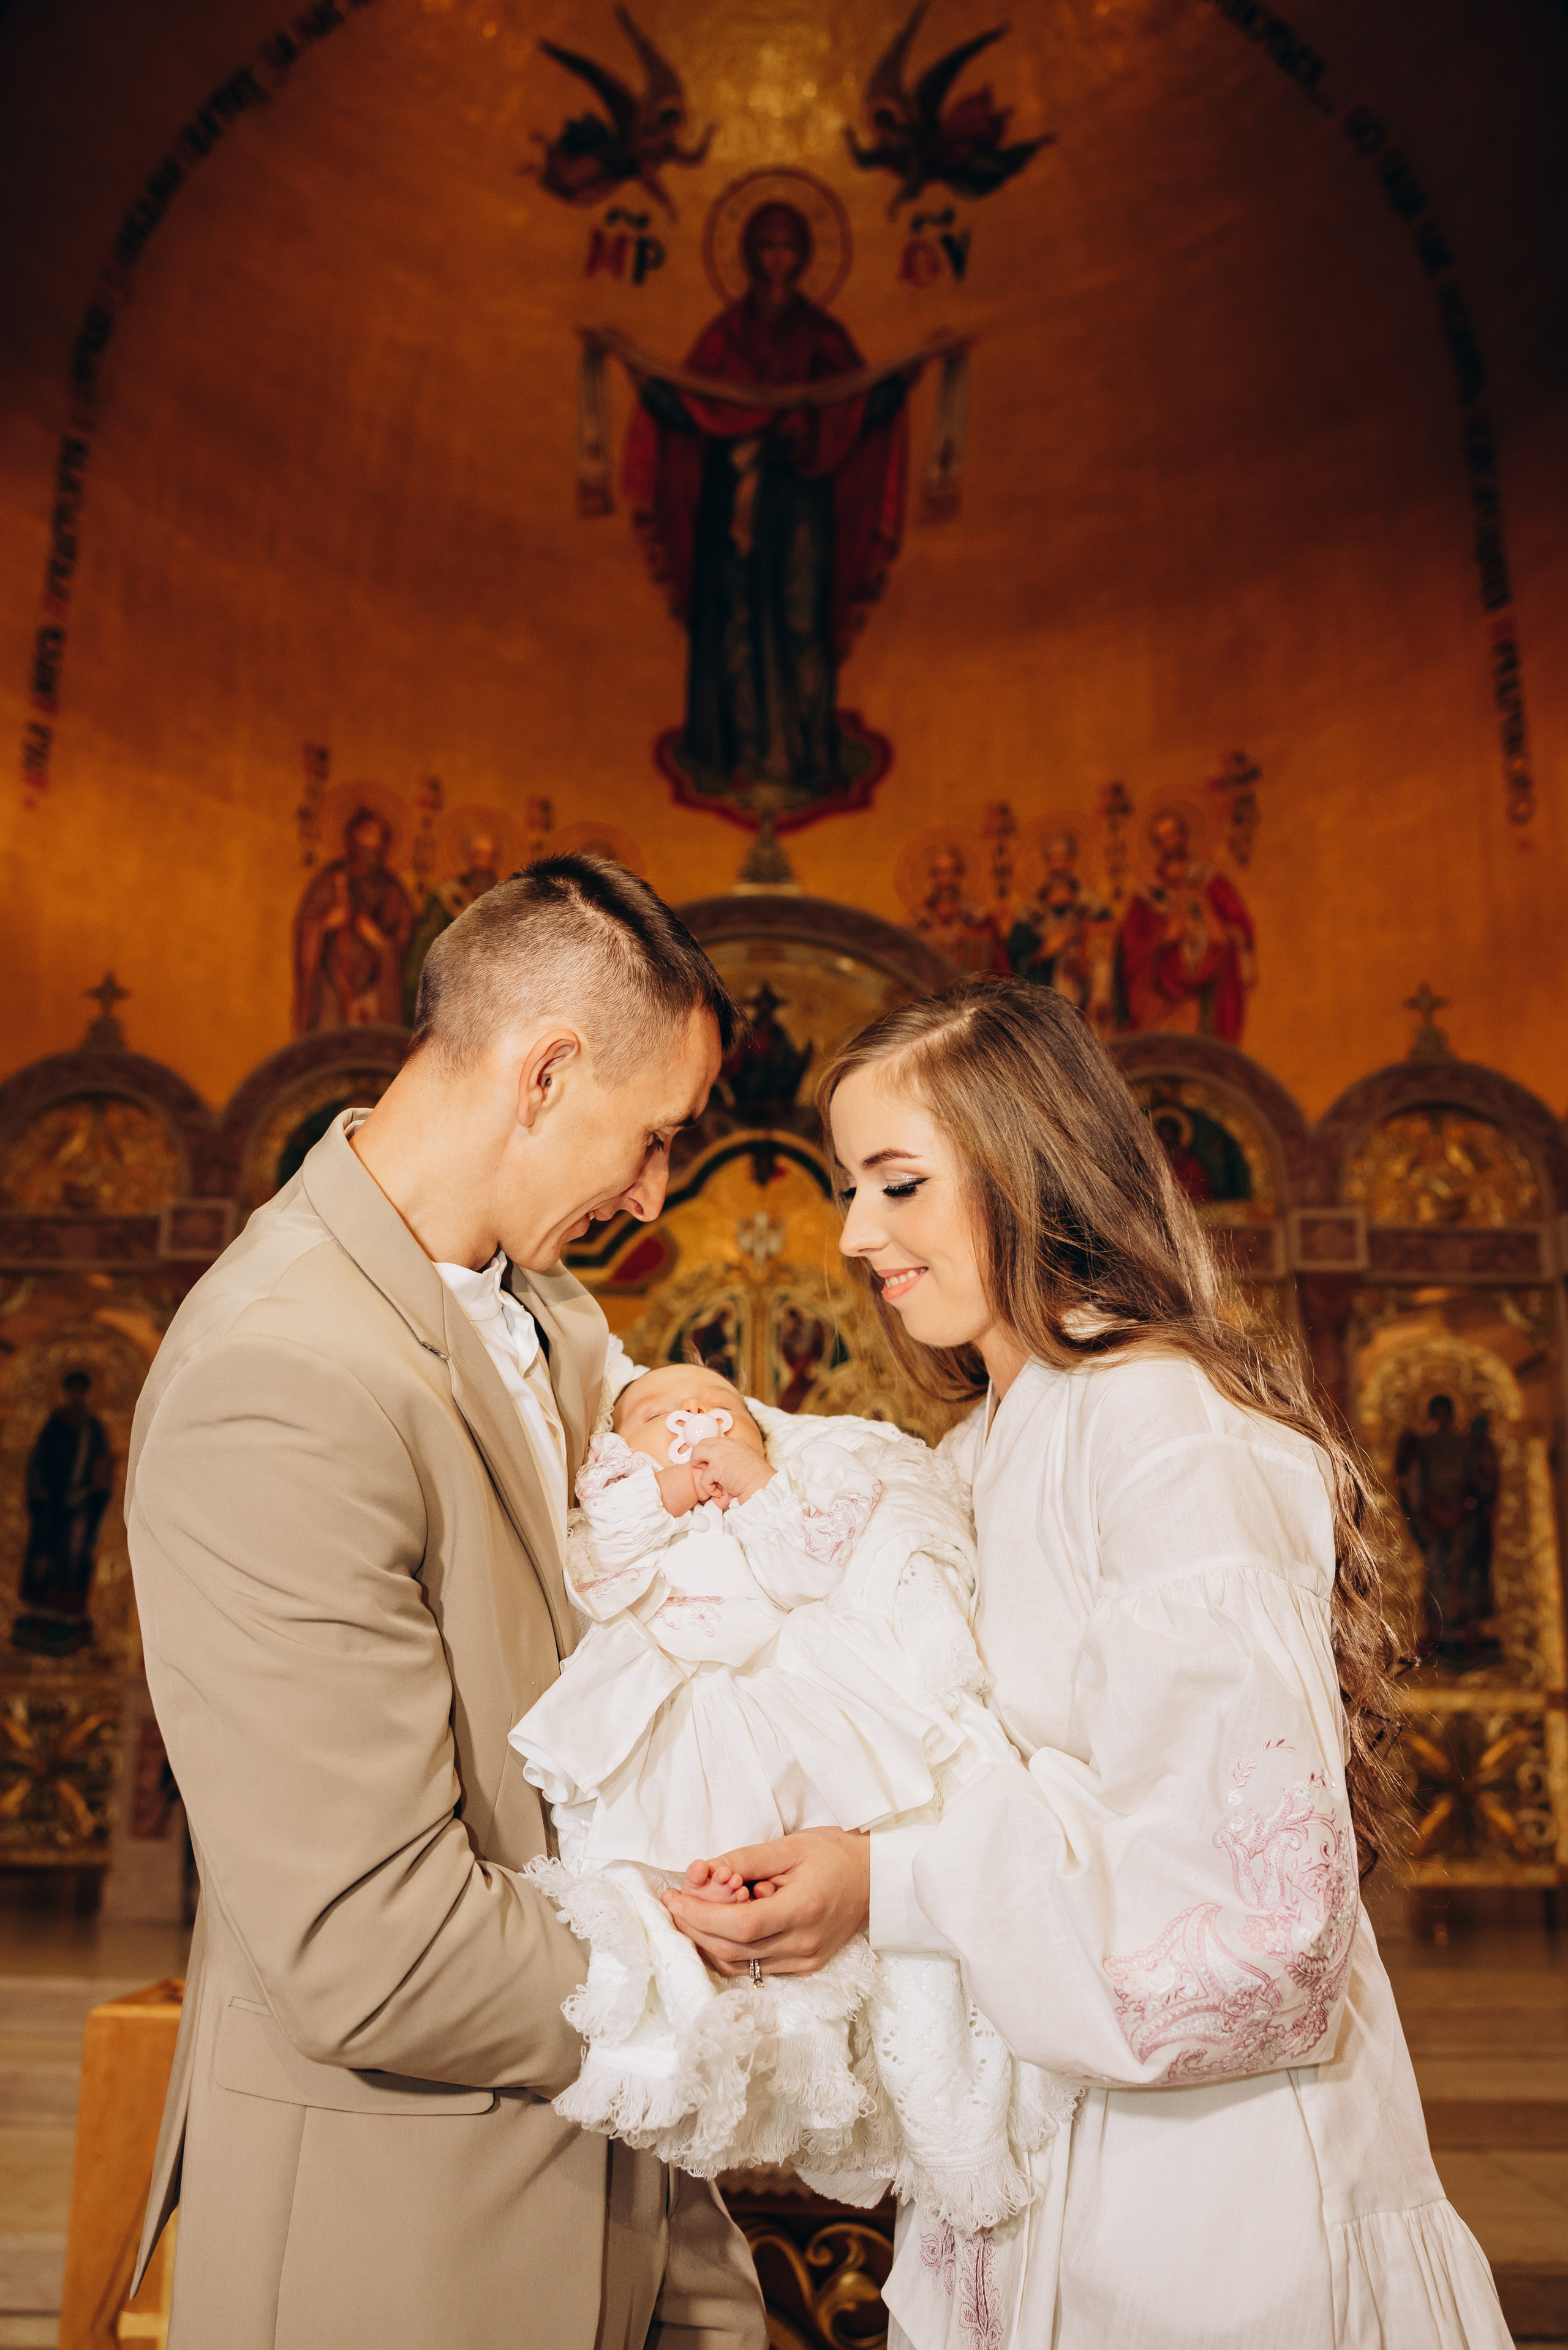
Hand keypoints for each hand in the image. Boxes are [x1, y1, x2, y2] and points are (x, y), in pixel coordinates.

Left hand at [661, 1828, 869, 1976]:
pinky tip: (717, 1926)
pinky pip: (755, 1967)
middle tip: (674, 1902)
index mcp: (805, 1909)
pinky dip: (729, 1949)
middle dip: (695, 1928)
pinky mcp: (804, 1967)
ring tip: (690, 1912)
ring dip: (707, 1942)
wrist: (875, 1878)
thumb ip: (745, 1860)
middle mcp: (805, 1944)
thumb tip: (702, 1871)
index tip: (673, 1897)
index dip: (700, 1916)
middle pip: (734, 1950)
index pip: (741, 1927)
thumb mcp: (791, 1846)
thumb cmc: (835, 1854)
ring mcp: (806, 1961)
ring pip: (739, 1965)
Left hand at [689, 1435, 774, 1509]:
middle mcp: (726, 1444)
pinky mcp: (716, 1466)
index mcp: (734, 1443)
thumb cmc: (757, 1480)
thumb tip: (718, 1469)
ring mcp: (720, 1453)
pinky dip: (710, 1489)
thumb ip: (730, 1460)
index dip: (708, 1455)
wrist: (763, 1487)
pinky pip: (703, 1479)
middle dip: (700, 1459)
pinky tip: (723, 1493)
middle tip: (709, 1474)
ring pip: (696, 1454)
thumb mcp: (743, 1462)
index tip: (711, 1466)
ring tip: (713, 1483)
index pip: (713, 1442)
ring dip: (700, 1470)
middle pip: (701, 1444)